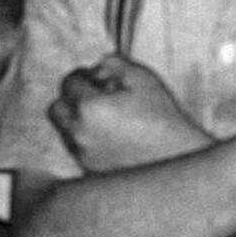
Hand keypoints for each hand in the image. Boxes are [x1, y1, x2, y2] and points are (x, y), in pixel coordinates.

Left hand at [47, 56, 208, 172]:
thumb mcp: (142, 78)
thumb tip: (97, 68)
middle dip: (72, 98)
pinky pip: (78, 150)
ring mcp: (83, 156)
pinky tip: (112, 137)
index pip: (69, 82)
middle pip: (57, 108)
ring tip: (108, 118)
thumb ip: (113, 63)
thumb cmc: (162, 118)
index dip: (84, 76)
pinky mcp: (91, 172)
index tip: (98, 78)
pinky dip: (87, 140)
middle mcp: (78, 134)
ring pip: (65, 131)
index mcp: (88, 108)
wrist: (178, 160)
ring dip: (78, 120)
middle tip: (95, 96)